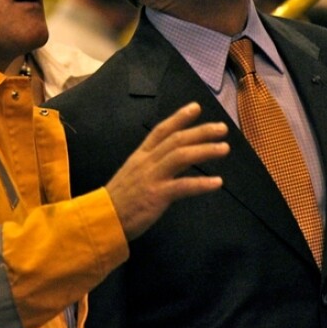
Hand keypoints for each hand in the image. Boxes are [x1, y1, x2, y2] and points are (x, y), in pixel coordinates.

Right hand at [105, 102, 227, 240]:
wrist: (102, 220)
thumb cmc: (118, 200)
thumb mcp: (132, 174)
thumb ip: (149, 166)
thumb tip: (169, 160)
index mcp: (140, 156)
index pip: (161, 130)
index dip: (179, 117)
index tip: (196, 107)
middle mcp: (146, 162)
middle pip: (176, 140)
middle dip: (200, 131)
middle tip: (222, 128)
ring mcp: (151, 178)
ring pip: (181, 156)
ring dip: (205, 150)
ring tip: (224, 148)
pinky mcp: (156, 196)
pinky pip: (183, 186)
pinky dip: (202, 183)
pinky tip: (217, 182)